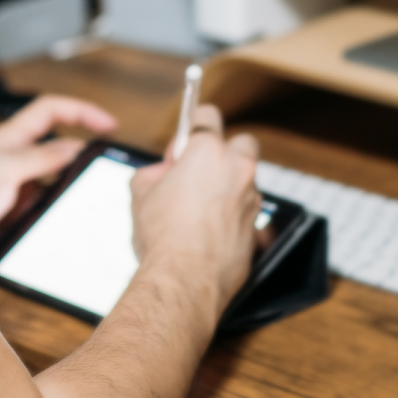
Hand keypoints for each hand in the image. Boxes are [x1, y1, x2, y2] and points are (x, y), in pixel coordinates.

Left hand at [0, 95, 117, 261]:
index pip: (51, 111)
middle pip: (59, 149)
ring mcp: (14, 188)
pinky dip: (53, 217)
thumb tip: (75, 148)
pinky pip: (42, 211)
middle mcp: (15, 160)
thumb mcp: (5, 170)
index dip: (81, 111)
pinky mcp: (11, 215)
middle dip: (82, 159)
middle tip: (104, 173)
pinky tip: (60, 228)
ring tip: (83, 206)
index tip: (108, 124)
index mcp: (11, 139)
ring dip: (67, 193)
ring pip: (54, 184)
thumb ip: (41, 158)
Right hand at [130, 105, 260, 316]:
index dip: (191, 128)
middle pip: (242, 142)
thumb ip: (155, 172)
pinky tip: (209, 233)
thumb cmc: (162, 236)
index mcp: (208, 152)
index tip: (183, 145)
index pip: (206, 116)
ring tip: (200, 210)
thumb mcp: (140, 193)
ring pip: (246, 181)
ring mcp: (252, 199)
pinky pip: (246, 212)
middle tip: (199, 172)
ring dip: (229, 187)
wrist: (184, 280)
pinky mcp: (257, 228)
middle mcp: (237, 169)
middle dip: (225, 151)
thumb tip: (163, 174)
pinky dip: (232, 216)